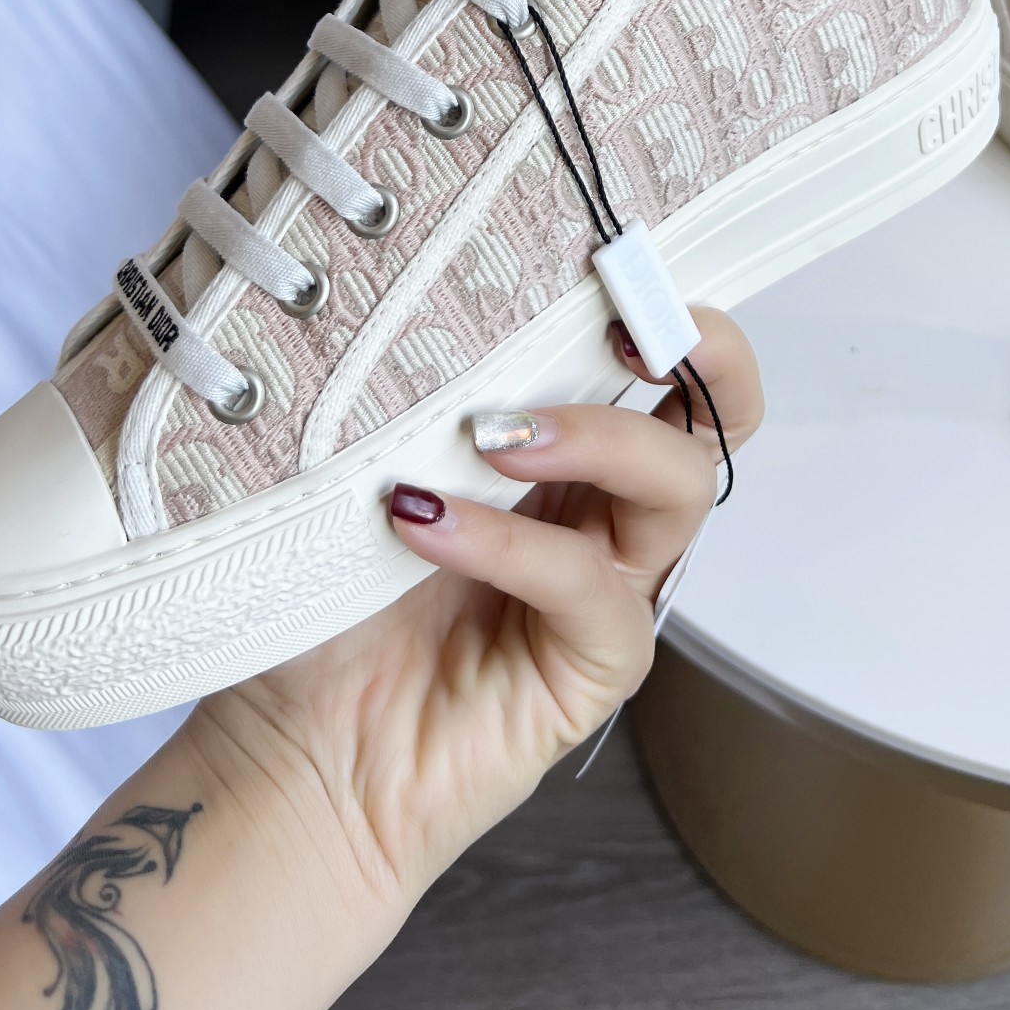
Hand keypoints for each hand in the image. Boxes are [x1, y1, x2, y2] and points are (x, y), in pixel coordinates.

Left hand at [193, 308, 762, 914]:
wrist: (292, 751)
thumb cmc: (325, 605)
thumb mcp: (363, 466)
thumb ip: (412, 390)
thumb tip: (413, 284)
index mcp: (561, 451)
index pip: (658, 362)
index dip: (663, 307)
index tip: (613, 258)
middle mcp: (603, 512)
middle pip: (716, 416)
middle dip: (697, 351)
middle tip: (624, 325)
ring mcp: (609, 588)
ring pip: (677, 486)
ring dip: (595, 437)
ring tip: (491, 437)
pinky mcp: (596, 664)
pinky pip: (589, 586)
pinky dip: (510, 543)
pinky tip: (425, 524)